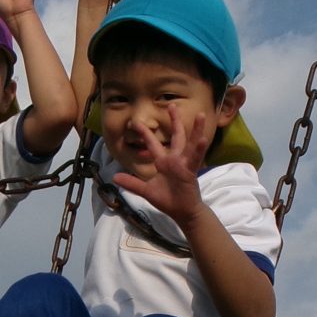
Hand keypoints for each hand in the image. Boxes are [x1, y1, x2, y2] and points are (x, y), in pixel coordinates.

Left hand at [111, 101, 203, 226]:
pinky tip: (202, 139)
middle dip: (174, 121)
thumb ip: (132, 183)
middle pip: (176, 136)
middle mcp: (174, 159)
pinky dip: (199, 149)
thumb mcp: (146, 191)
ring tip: (201, 115)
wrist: (181, 212)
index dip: (145, 134)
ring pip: (190, 143)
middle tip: (172, 104)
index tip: (136, 123)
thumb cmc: (167, 200)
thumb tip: (114, 178)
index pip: (152, 144)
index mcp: (163, 162)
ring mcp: (184, 164)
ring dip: (196, 129)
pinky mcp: (190, 171)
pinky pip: (195, 158)